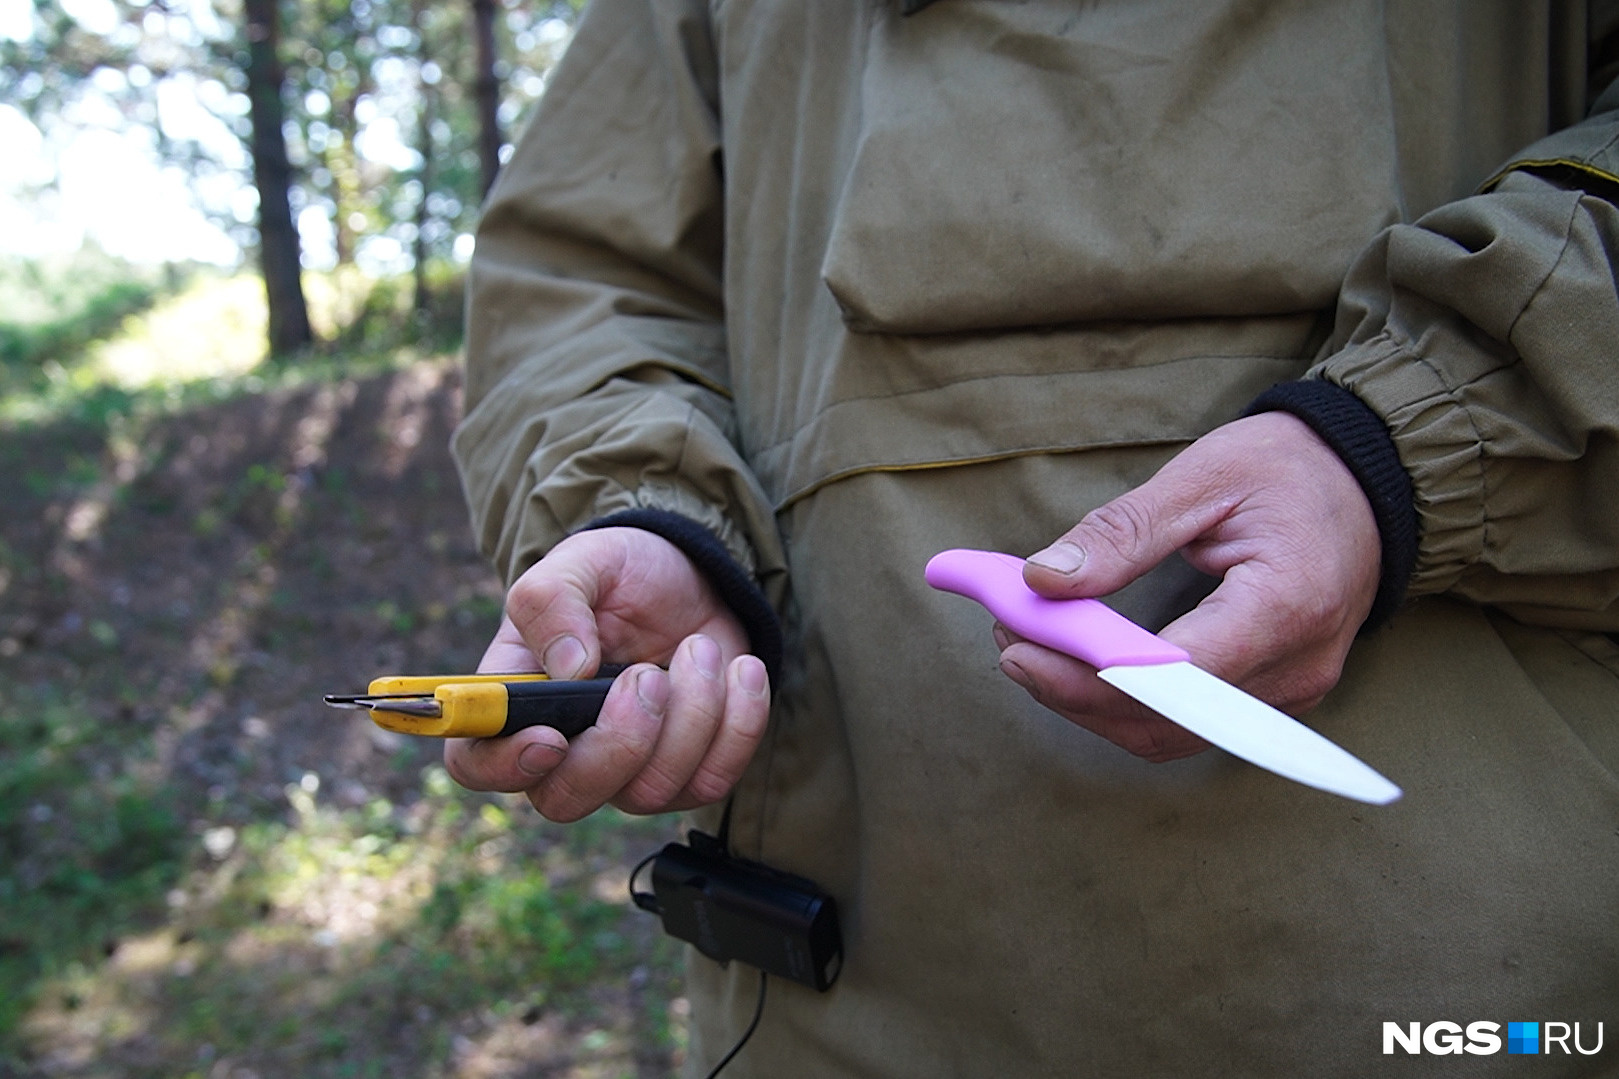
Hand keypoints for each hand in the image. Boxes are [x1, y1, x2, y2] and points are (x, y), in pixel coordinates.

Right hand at [444, 527, 769, 820]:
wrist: (694, 578)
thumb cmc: (622, 573)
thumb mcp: (584, 560)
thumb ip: (555, 599)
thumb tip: (568, 666)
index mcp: (517, 699)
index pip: (476, 764)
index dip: (503, 766)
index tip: (550, 736)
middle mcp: (565, 748)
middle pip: (565, 798)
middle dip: (618, 742)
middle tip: (650, 674)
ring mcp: (627, 770)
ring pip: (648, 791)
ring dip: (689, 714)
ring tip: (700, 647)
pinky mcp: (690, 772)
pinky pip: (712, 780)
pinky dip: (738, 722)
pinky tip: (740, 670)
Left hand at [996, 411, 1380, 760]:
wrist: (1371, 482)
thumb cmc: (1291, 468)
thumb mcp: (1205, 476)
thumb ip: (1123, 531)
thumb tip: (1043, 579)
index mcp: (1287, 604)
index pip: (1174, 674)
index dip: (1087, 674)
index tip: (1020, 645)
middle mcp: (1297, 667)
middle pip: (1163, 719)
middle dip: (1071, 691)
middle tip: (1008, 639)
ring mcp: (1290, 691)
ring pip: (1168, 734)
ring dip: (1089, 702)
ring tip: (1028, 644)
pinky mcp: (1274, 695)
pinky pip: (1187, 724)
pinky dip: (1123, 702)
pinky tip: (1077, 661)